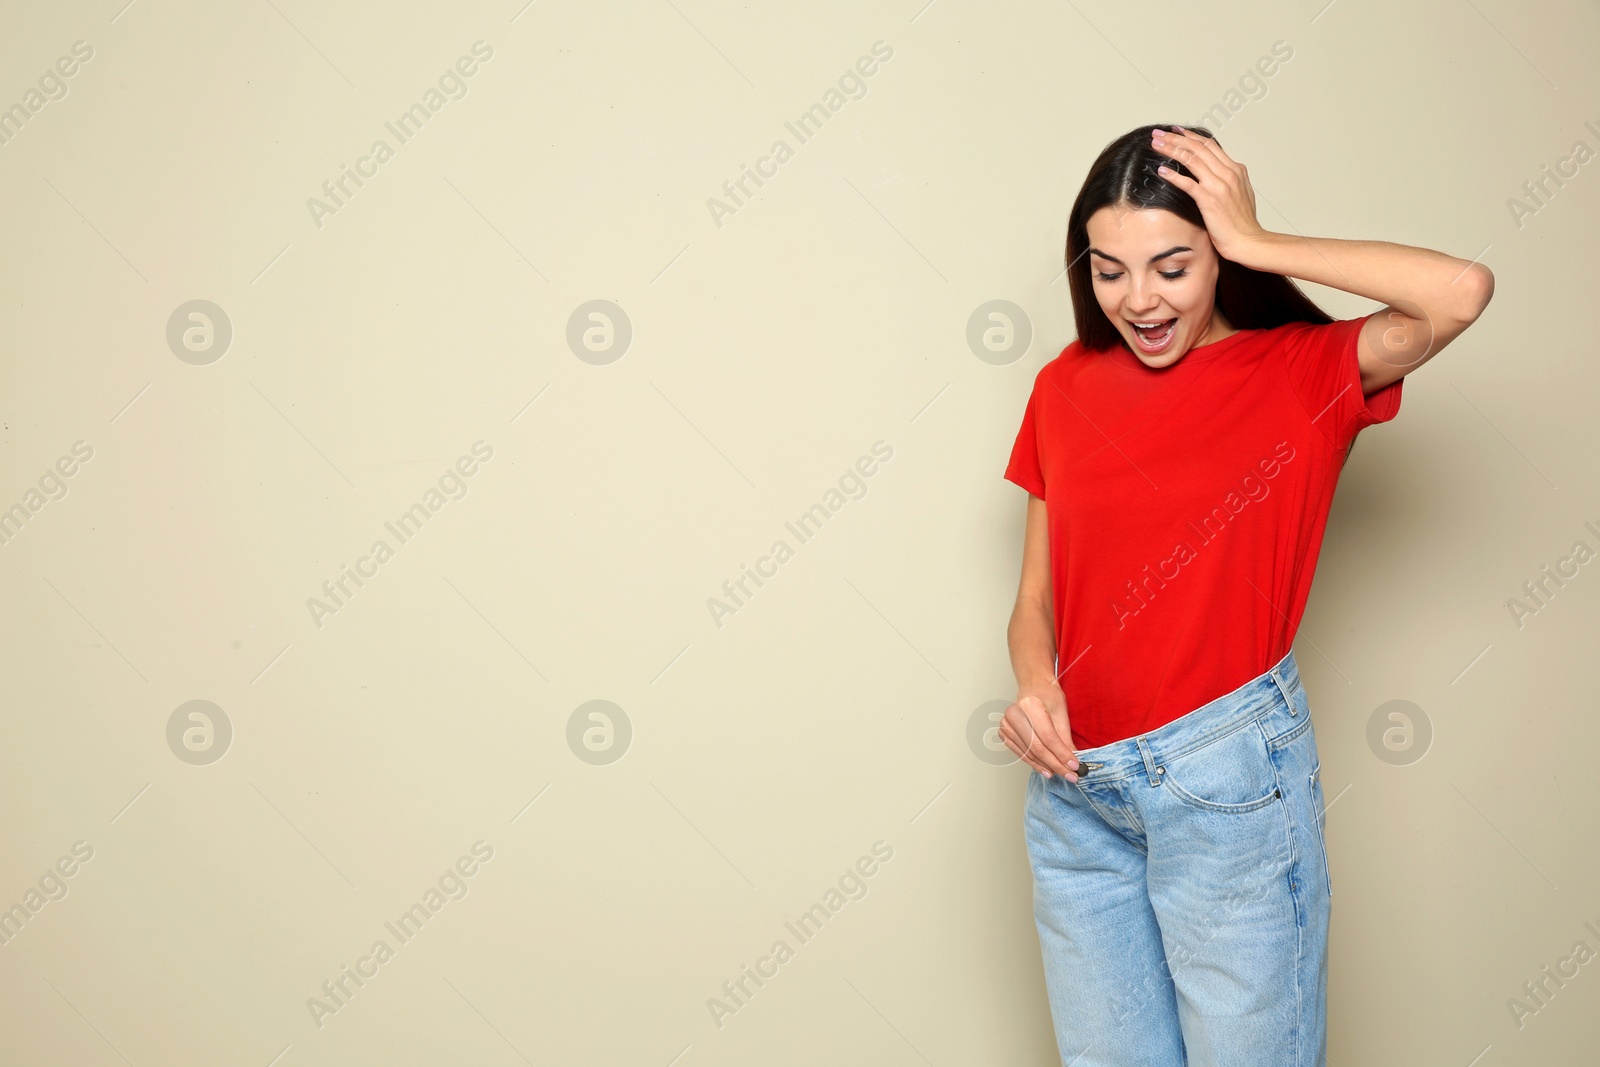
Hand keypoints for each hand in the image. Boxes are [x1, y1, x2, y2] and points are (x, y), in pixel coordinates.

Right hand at [999, 686, 1080, 780]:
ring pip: (1029, 753)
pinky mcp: (1004, 732)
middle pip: (1037, 747)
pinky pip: (1020, 753)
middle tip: (1070, 775)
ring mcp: (1006, 724)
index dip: (1062, 754)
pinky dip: (1034, 763)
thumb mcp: (1061, 713)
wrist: (1033, 688)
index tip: (1074, 766)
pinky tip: (1045, 769)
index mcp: (1030, 705)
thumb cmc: (1048, 696)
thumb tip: (1072, 761)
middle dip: (1056, 764)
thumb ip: (1065, 738)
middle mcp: (1014, 714)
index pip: (1048, 737)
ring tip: (1059, 773)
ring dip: (1045, 766)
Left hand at [1149, 126, 1268, 261]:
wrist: (1248, 241)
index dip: (1191, 136)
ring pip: (1192, 160)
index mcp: (1235, 170)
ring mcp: (1219, 186)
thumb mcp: (1241, 193)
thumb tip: (1220, 173)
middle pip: (1198, 148)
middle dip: (1176, 138)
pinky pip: (1188, 183)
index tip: (1176, 131)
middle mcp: (1228, 173)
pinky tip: (1161, 170)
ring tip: (1156, 144)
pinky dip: (1173, 175)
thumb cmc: (1243, 223)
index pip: (1210, 145)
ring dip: (1171, 149)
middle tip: (1159, 133)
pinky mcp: (1209, 200)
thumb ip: (1230, 180)